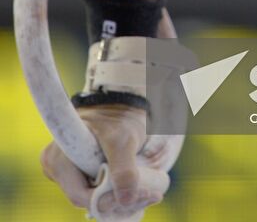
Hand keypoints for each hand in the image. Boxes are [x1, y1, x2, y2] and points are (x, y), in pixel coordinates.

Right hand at [40, 104, 165, 213]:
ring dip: (119, 199)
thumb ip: (124, 169)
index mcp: (57, 158)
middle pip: (86, 200)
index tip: (136, 194)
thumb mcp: (123, 139)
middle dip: (116, 201)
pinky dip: (116, 194)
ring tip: (148, 192)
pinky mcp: (79, 176)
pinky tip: (136, 190)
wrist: (122, 105)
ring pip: (93, 199)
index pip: (80, 195)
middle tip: (150, 195)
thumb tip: (125, 200)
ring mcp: (67, 174)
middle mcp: (56, 168)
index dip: (106, 200)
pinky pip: (97, 194)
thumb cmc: (118, 117)